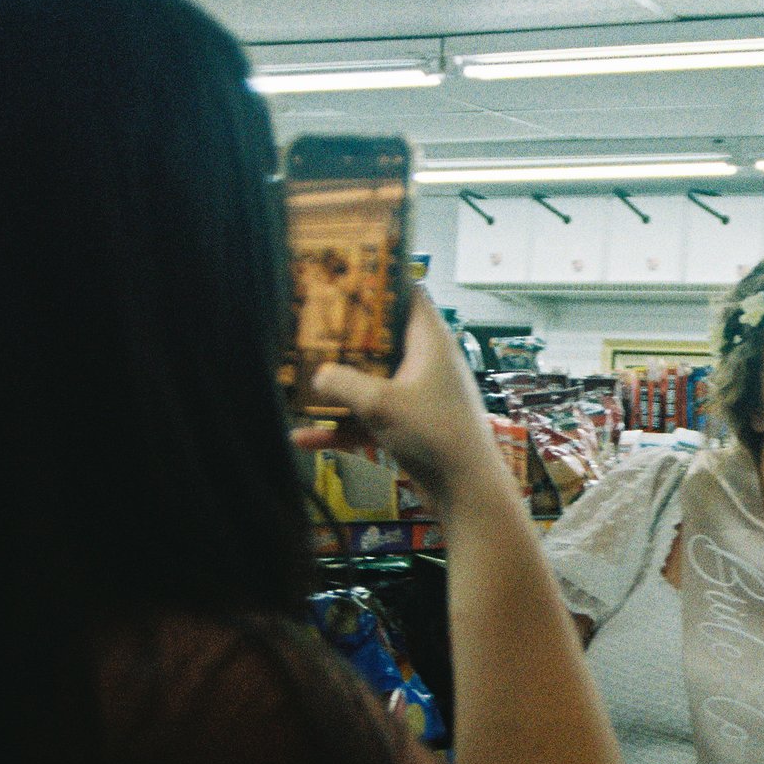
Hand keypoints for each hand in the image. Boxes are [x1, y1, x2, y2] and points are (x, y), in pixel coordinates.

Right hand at [297, 293, 498, 504]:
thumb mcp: (381, 403)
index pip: (409, 293)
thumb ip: (343, 383)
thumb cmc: (434, 434)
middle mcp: (426, 363)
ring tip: (297, 379)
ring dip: (337, 385)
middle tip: (309, 324)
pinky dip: (341, 426)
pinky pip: (368, 418)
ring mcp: (418, 395)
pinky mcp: (410, 426)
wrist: (465, 491)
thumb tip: (317, 376)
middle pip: (381, 338)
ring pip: (371, 380)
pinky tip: (303, 437)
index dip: (380, 280)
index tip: (347, 273)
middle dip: (346, 335)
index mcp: (429, 341)